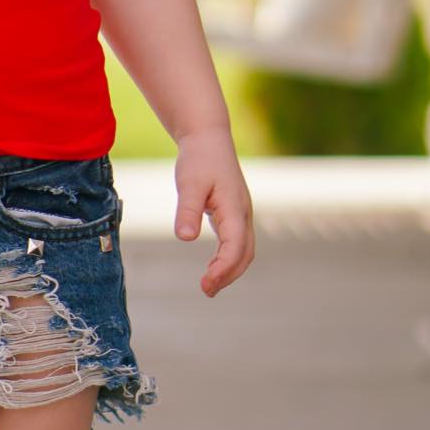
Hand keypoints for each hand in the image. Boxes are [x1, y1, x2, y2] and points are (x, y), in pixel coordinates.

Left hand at [173, 127, 254, 295]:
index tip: (206, 284)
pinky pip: (238, 242)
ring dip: (230, 270)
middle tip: (206, 290)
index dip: (223, 269)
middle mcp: (243, 213)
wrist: (208, 138)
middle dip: (228, 275)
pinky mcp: (235, 213)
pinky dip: (228, 259)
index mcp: (235, 208)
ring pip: (244, 250)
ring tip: (209, 286)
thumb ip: (187, 209)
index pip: (235, 246)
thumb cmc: (198, 159)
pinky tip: (212, 267)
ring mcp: (241, 214)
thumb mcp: (189, 182)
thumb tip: (185, 238)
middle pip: (245, 254)